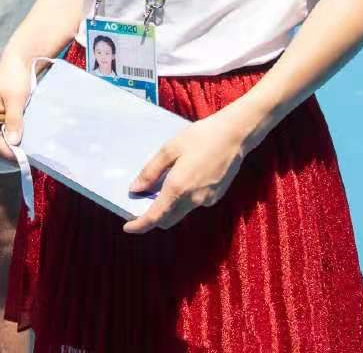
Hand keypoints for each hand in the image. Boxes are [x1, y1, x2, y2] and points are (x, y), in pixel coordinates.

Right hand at [0, 52, 34, 161]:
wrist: (20, 61)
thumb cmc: (15, 76)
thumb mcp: (16, 99)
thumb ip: (13, 120)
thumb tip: (13, 143)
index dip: (6, 151)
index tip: (22, 159)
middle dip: (9, 151)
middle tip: (27, 159)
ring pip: (1, 138)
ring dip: (13, 145)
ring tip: (28, 152)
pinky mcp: (2, 116)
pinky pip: (6, 131)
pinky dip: (15, 137)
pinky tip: (26, 141)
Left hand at [122, 105, 254, 233]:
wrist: (234, 135)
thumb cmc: (200, 137)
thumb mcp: (169, 149)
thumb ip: (151, 171)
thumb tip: (135, 189)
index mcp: (178, 187)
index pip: (155, 217)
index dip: (140, 225)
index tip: (128, 227)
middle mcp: (194, 199)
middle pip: (168, 220)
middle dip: (153, 217)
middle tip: (142, 203)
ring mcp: (207, 200)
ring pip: (181, 212)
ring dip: (169, 207)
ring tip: (162, 185)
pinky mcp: (216, 197)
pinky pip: (194, 204)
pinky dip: (184, 198)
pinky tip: (184, 178)